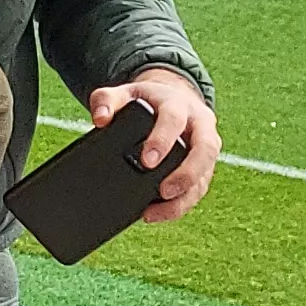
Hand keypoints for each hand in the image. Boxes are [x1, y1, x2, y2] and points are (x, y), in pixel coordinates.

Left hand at [85, 68, 219, 222]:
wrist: (172, 96)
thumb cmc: (146, 100)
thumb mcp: (124, 93)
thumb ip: (106, 101)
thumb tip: (99, 120)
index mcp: (177, 104)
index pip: (174, 120)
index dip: (163, 140)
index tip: (146, 162)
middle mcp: (199, 124)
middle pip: (205, 149)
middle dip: (186, 173)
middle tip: (163, 191)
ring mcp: (206, 146)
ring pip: (206, 174)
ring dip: (185, 197)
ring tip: (156, 212)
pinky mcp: (205, 165)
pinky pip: (200, 187)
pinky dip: (182, 203)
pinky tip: (159, 213)